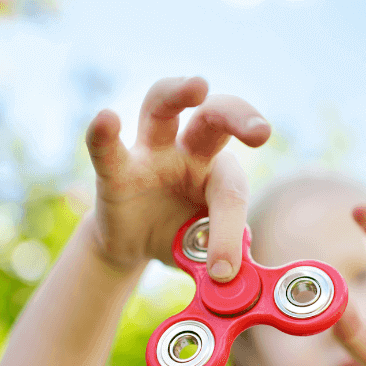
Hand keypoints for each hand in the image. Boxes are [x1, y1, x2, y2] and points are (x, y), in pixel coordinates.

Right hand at [84, 76, 270, 278]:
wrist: (135, 246)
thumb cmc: (180, 238)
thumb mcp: (204, 253)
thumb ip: (220, 260)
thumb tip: (233, 280)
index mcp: (219, 173)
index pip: (230, 192)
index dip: (228, 232)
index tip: (223, 271)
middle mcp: (188, 152)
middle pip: (213, 117)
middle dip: (238, 115)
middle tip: (261, 131)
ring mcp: (150, 153)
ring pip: (161, 106)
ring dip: (178, 92)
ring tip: (198, 85)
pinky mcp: (114, 170)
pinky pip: (108, 148)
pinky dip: (104, 133)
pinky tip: (107, 118)